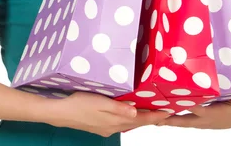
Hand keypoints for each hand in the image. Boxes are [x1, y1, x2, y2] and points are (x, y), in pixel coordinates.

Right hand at [45, 91, 170, 136]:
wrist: (61, 113)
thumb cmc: (80, 103)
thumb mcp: (100, 102)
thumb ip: (119, 108)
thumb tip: (136, 112)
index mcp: (115, 121)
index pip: (141, 120)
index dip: (156, 116)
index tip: (169, 111)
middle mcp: (113, 127)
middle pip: (137, 123)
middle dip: (152, 118)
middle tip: (165, 110)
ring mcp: (106, 128)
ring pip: (129, 124)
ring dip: (141, 118)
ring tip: (152, 111)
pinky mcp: (100, 127)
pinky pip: (120, 123)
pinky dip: (129, 119)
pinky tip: (130, 113)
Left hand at [156, 96, 230, 129]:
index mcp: (211, 113)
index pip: (197, 108)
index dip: (188, 105)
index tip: (176, 101)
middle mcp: (202, 120)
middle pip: (184, 120)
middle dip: (170, 119)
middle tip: (157, 117)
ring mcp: (197, 122)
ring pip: (181, 122)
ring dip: (167, 121)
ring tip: (154, 119)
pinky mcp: (195, 122)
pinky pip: (182, 121)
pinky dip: (172, 119)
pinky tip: (161, 117)